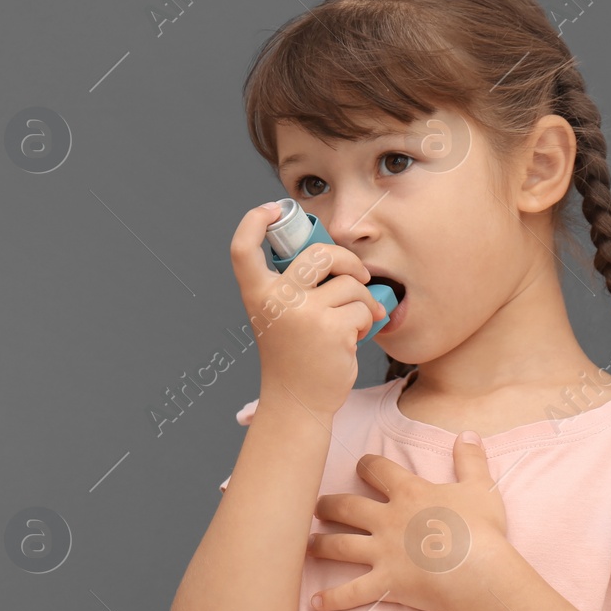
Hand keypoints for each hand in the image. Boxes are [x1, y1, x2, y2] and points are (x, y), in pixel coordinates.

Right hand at [228, 202, 387, 419]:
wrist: (297, 400)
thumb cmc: (292, 353)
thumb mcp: (277, 315)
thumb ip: (289, 284)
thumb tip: (329, 250)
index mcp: (256, 294)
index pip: (242, 248)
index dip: (253, 221)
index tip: (271, 209)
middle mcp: (276, 300)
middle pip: (319, 252)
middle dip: (348, 260)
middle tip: (358, 275)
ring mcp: (304, 314)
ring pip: (350, 283)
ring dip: (362, 300)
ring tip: (353, 320)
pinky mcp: (332, 329)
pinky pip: (363, 307)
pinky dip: (367, 320)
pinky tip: (354, 337)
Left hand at [306, 432, 509, 610]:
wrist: (476, 568)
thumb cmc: (480, 528)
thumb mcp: (480, 487)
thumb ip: (471, 459)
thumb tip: (468, 433)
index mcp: (408, 493)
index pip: (378, 470)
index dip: (367, 465)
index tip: (360, 465)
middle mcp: (387, 520)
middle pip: (347, 507)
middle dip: (329, 506)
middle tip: (317, 507)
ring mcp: (382, 552)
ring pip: (340, 546)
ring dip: (320, 546)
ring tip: (307, 546)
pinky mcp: (384, 583)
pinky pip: (352, 592)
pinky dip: (333, 599)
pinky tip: (315, 603)